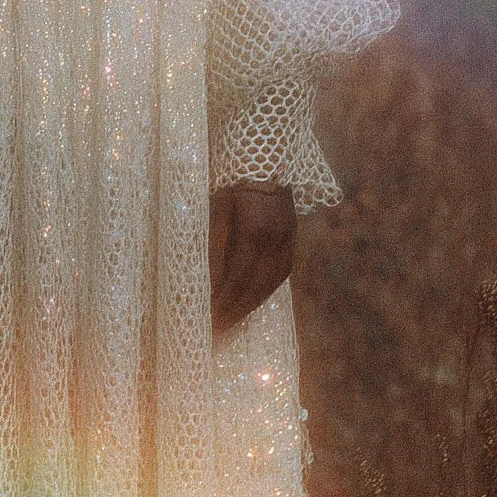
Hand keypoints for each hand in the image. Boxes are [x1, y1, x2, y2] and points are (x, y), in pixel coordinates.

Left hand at [209, 180, 295, 335]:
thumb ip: (211, 247)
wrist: (262, 166)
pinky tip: (247, 303)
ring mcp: (287, 241)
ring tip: (228, 322)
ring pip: (267, 285)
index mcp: (253, 228)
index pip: (236, 276)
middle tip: (214, 330)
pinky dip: (261, 294)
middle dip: (232, 311)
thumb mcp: (213, 210)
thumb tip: (204, 284)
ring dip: (247, 307)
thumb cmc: (228, 187)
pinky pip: (278, 276)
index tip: (206, 317)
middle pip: (253, 286)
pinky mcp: (292, 243)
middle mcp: (275, 238)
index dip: (221, 299)